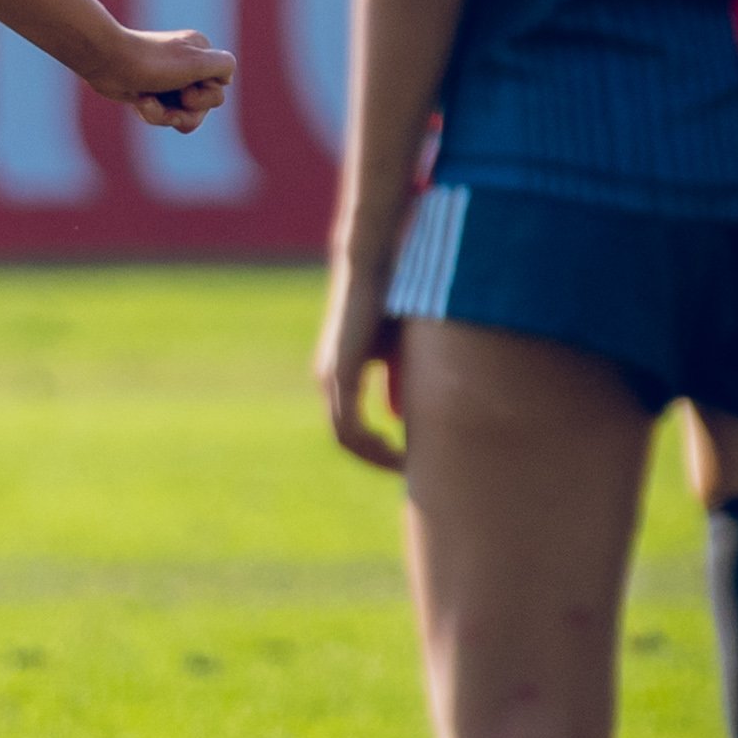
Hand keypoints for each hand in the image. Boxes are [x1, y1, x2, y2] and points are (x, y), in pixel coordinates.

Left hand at [96, 26, 233, 132]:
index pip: (220, 89)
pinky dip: (152, 113)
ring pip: (183, 115)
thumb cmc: (152, 63)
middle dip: (185, 111)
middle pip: (203, 107)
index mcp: (201, 53)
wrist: (107, 62)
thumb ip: (224, 65)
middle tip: (167, 98)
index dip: (205, 97)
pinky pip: (164, 115)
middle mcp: (189, 65)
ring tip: (147, 103)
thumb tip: (226, 79)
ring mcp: (170, 80)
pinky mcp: (153, 91)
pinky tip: (139, 101)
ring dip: (166, 115)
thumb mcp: (196, 62)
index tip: (186, 87)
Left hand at [315, 257, 404, 472]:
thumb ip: (396, 382)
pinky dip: (370, 442)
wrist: (373, 265)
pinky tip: (395, 447)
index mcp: (341, 375)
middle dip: (377, 459)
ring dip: (375, 456)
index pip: (352, 428)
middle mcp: (330, 380)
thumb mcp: (398, 351)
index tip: (406, 460)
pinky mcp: (341, 372)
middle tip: (408, 472)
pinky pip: (348, 423)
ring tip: (405, 464)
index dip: (377, 450)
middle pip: (347, 439)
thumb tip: (398, 416)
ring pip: (345, 436)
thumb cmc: (391, 299)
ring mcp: (332, 377)